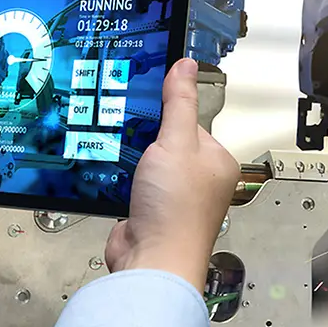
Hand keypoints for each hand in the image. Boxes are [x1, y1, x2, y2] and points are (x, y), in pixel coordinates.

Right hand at [105, 59, 237, 289]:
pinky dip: (119, 179)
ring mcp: (172, 198)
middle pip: (166, 142)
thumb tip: (186, 65)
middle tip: (126, 127)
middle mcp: (199, 181)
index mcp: (217, 161)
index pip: (192, 123)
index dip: (167, 114)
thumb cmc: (176, 209)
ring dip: (130, 159)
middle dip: (145, 138)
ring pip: (146, 164)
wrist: (152, 261)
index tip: (145, 102)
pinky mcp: (148, 212)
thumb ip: (179, 102)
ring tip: (117, 151)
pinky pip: (131, 184)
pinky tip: (110, 173)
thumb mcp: (177, 142)